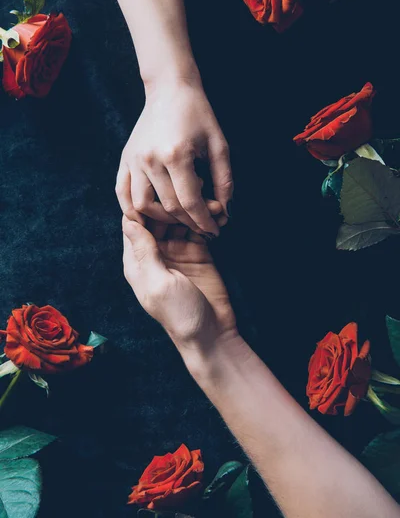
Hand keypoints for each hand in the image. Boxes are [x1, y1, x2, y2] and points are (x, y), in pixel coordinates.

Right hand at [116, 77, 232, 236]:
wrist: (170, 89)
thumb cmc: (198, 115)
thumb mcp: (219, 145)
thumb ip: (224, 180)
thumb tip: (226, 211)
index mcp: (176, 155)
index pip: (190, 202)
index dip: (204, 221)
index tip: (215, 231)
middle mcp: (151, 160)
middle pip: (168, 207)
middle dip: (189, 222)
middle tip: (203, 225)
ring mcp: (134, 160)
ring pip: (142, 205)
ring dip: (161, 219)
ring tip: (179, 218)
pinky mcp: (125, 158)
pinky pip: (122, 192)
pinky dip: (132, 209)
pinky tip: (148, 216)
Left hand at [122, 201, 236, 349]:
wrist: (212, 334)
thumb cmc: (179, 314)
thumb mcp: (158, 283)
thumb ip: (145, 252)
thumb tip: (128, 220)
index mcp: (138, 262)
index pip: (134, 224)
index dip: (145, 205)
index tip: (159, 187)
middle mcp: (156, 253)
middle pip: (158, 218)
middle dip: (173, 202)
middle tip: (191, 188)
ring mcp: (178, 252)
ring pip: (180, 221)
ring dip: (194, 209)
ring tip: (211, 202)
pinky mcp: (198, 252)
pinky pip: (199, 229)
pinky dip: (207, 219)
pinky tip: (218, 213)